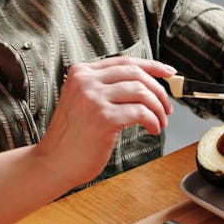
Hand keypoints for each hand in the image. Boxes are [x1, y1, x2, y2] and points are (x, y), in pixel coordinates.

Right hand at [36, 56, 175, 189]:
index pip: (125, 61)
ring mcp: (94, 99)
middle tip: (167, 106)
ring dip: (158, 107)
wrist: (54, 162)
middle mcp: (86, 81)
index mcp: (81, 73)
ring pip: (141, 92)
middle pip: (136, 74)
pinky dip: (152, 120)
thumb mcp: (82, 101)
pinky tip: (152, 129)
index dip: (152, 66)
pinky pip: (140, 112)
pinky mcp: (103, 118)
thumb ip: (105, 88)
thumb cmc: (72, 137)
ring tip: (161, 121)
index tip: (169, 72)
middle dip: (159, 90)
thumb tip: (143, 84)